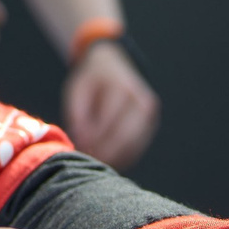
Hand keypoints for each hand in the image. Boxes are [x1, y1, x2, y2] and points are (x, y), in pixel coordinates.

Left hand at [65, 41, 158, 169]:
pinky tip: (106, 160)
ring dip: (113, 159)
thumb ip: (77, 114)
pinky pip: (137, 149)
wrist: (112, 67)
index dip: (92, 140)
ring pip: (133, 147)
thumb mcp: (77, 90)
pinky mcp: (150, 126)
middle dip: (104, 154)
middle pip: (125, 138)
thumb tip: (81, 141)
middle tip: (86, 161)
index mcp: (123, 88)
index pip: (108, 122)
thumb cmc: (91, 81)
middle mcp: (142, 102)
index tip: (78, 148)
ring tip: (94, 161)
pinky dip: (121, 158)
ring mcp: (150, 115)